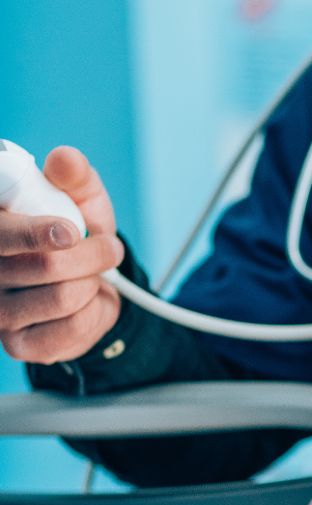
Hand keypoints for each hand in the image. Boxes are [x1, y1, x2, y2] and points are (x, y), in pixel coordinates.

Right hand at [0, 146, 122, 363]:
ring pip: (63, 297)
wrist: (94, 285)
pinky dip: (95, 311)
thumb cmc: (77, 235)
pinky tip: (87, 302)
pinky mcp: (20, 345)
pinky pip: (72, 327)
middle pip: (46, 266)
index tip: (70, 232)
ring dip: (94, 282)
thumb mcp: (82, 200)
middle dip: (92, 255)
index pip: (3, 234)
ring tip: (93, 274)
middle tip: (107, 248)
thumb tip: (66, 159)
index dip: (35, 234)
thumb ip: (74, 177)